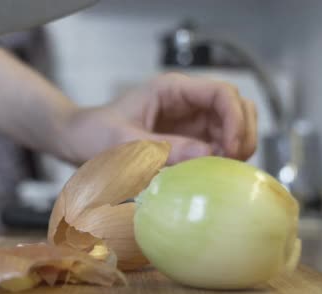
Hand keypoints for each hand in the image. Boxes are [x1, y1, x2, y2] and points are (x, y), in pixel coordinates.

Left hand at [61, 73, 256, 164]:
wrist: (79, 141)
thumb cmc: (94, 133)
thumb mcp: (124, 143)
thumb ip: (163, 148)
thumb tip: (208, 156)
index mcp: (172, 90)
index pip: (221, 93)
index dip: (236, 118)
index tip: (232, 148)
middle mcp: (187, 102)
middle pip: (236, 108)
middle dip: (242, 134)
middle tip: (232, 164)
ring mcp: (190, 121)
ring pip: (233, 127)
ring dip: (236, 148)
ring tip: (221, 172)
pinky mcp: (188, 140)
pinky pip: (217, 146)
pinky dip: (222, 160)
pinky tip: (211, 176)